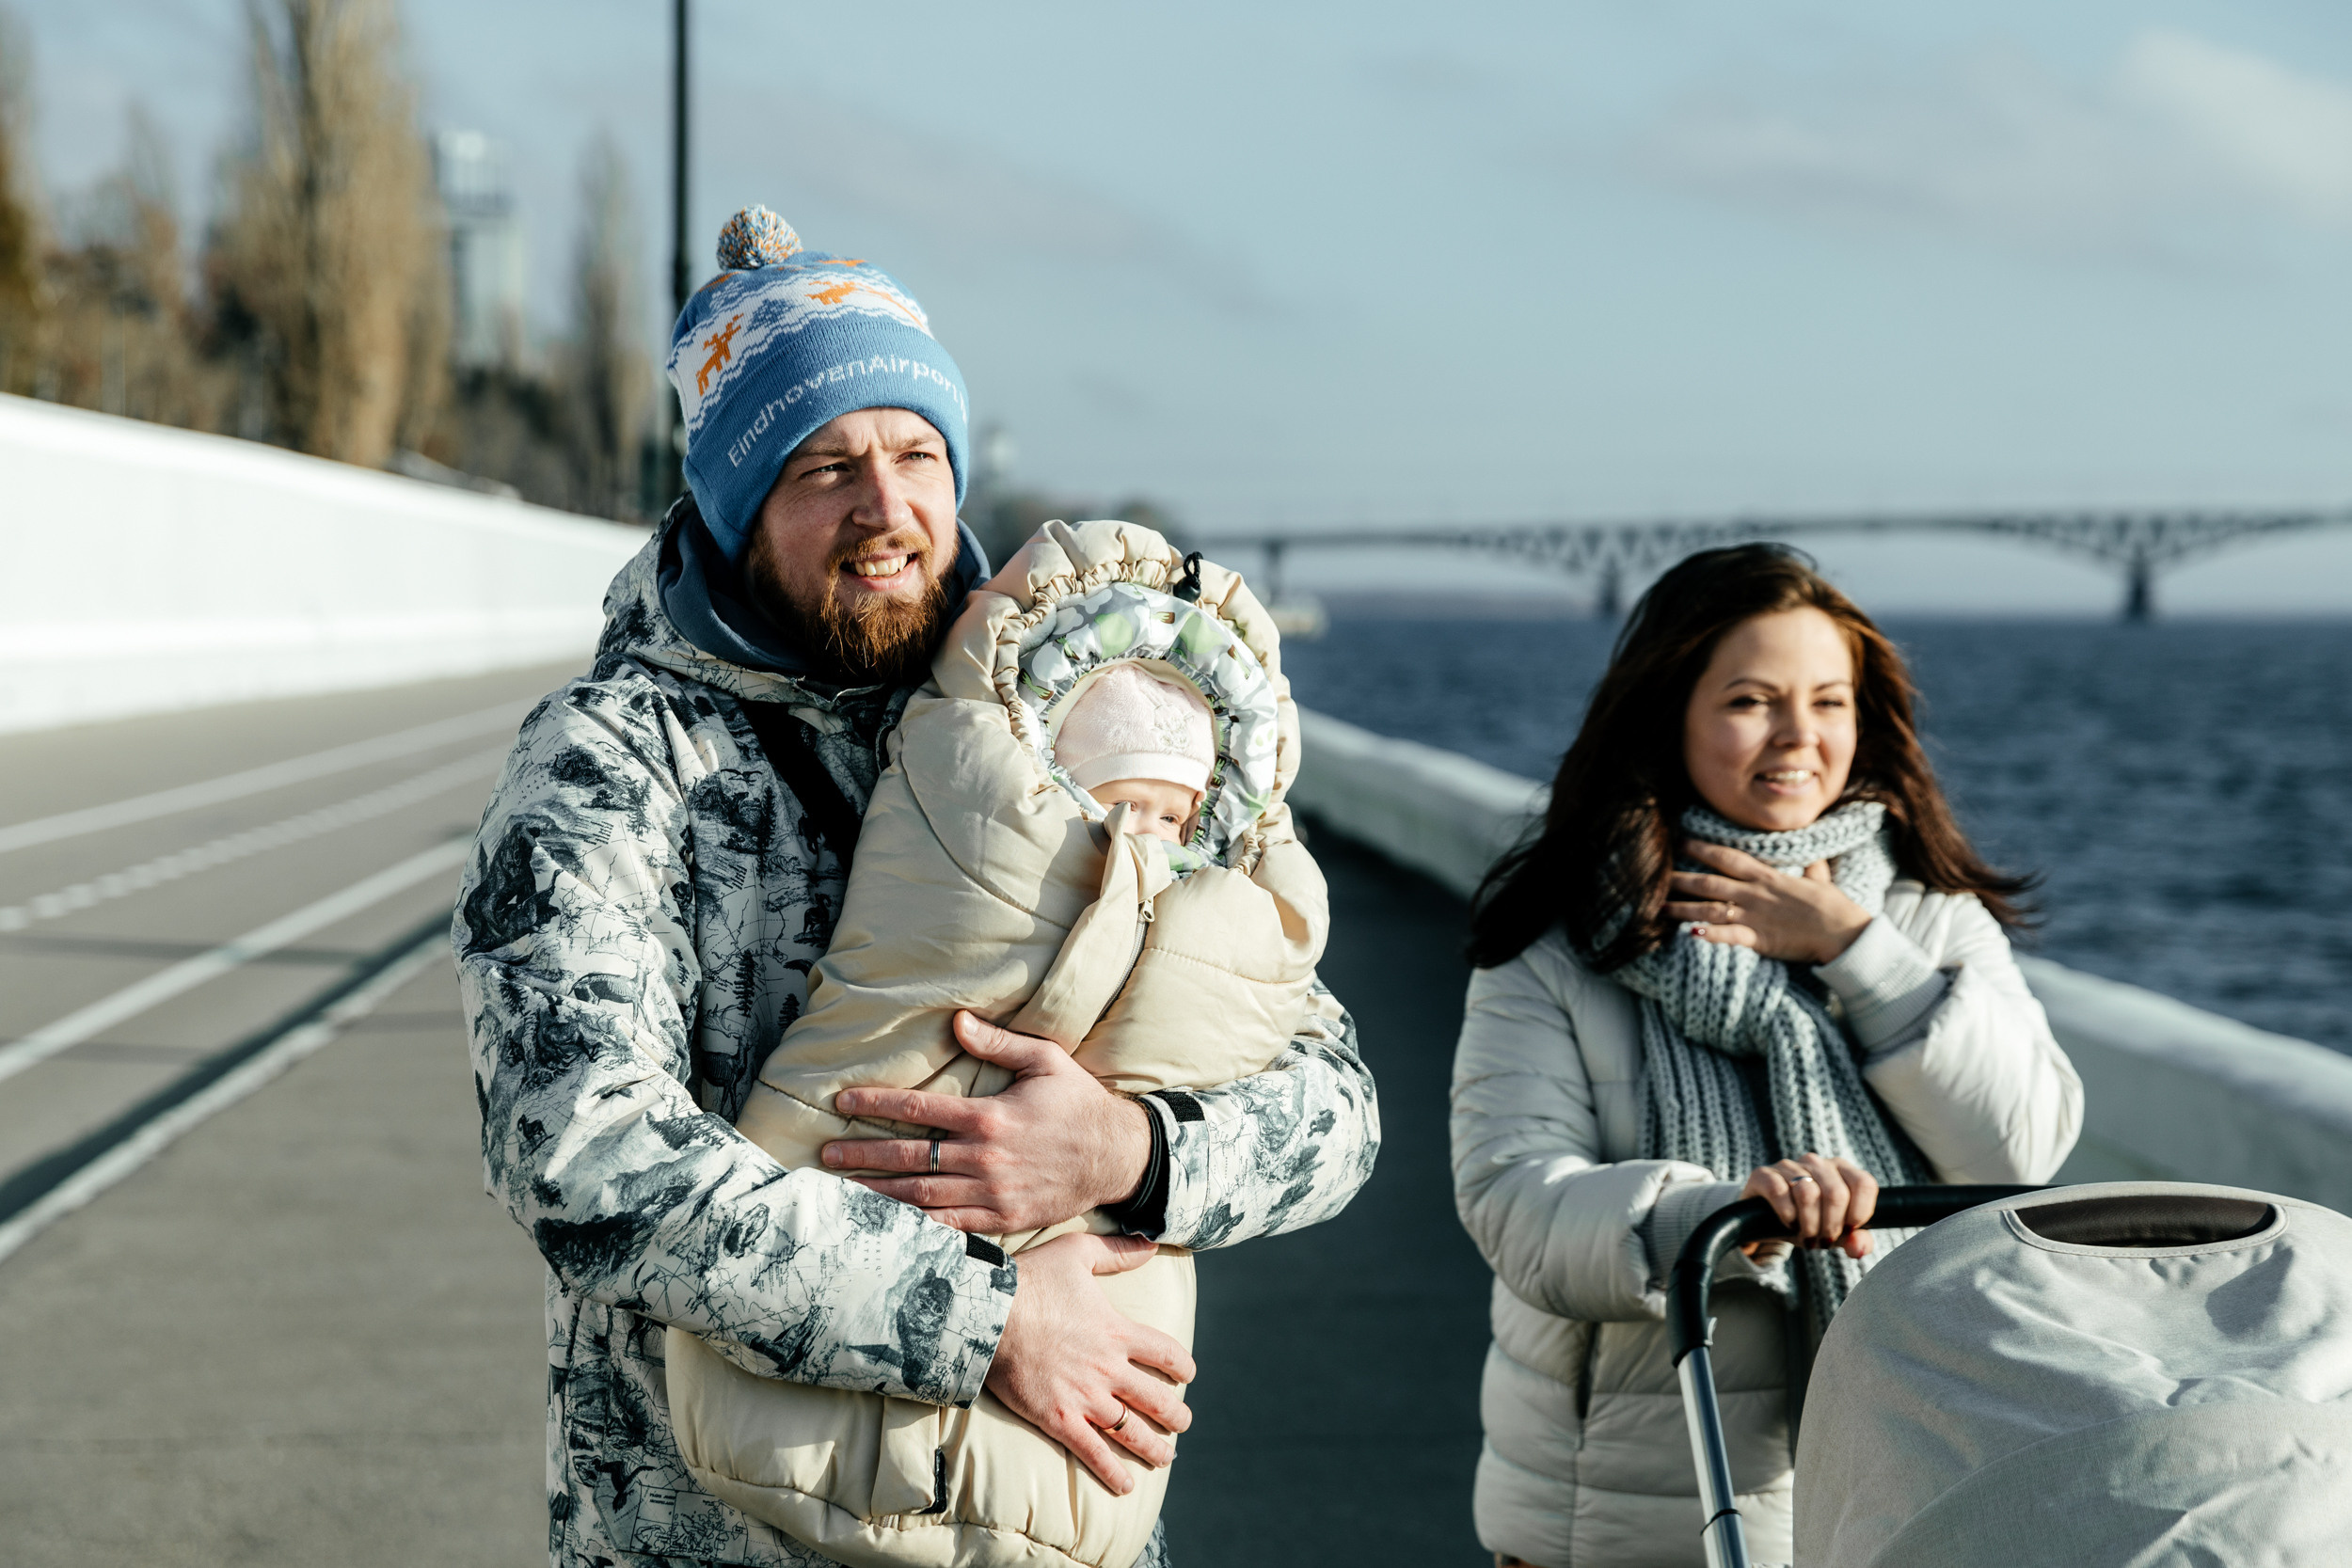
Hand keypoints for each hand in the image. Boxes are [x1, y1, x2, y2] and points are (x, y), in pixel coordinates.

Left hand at [822, 1011, 1152, 1232]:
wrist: (1117, 1157)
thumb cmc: (1080, 1104)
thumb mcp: (1046, 1061)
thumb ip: (999, 1042)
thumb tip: (956, 1021)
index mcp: (990, 1116)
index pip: (919, 1110)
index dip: (876, 1103)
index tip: (841, 1102)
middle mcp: (985, 1158)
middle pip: (910, 1157)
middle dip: (863, 1155)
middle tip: (825, 1155)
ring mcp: (992, 1194)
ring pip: (922, 1197)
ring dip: (879, 1194)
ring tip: (842, 1193)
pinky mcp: (1003, 1220)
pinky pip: (950, 1227)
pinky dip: (916, 1228)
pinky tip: (889, 1228)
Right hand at [985, 1232, 1195, 1492]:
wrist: (988, 1314)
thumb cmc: (1030, 1279)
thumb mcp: (1077, 1251)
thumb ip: (1116, 1250)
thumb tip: (1150, 1243)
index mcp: (1117, 1331)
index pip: (1166, 1353)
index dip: (1182, 1366)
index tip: (1187, 1374)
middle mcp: (1109, 1368)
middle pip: (1157, 1398)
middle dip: (1175, 1414)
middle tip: (1183, 1423)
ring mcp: (1085, 1396)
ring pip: (1131, 1430)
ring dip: (1154, 1447)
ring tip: (1166, 1457)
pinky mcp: (1058, 1418)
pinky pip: (1092, 1451)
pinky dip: (1112, 1471)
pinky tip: (1126, 1485)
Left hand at [1666, 842, 1871, 964]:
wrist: (1843, 932)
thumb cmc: (1832, 907)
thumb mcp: (1820, 880)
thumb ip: (1811, 868)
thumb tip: (1814, 857)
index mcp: (1767, 877)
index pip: (1728, 858)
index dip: (1703, 849)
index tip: (1682, 842)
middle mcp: (1754, 894)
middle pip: (1709, 882)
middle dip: (1680, 879)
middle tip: (1656, 877)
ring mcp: (1754, 916)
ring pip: (1710, 909)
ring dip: (1682, 908)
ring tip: (1659, 908)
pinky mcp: (1758, 939)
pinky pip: (1727, 935)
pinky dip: (1708, 934)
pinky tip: (1688, 934)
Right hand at [1739, 1153, 1877, 1260]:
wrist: (1769, 1222)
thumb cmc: (1812, 1224)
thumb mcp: (1838, 1235)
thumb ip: (1858, 1241)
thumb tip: (1858, 1248)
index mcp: (1841, 1170)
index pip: (1863, 1184)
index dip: (1859, 1213)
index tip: (1847, 1230)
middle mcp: (1816, 1162)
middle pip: (1836, 1193)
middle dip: (1831, 1226)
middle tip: (1823, 1241)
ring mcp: (1789, 1165)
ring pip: (1808, 1193)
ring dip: (1809, 1224)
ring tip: (1807, 1237)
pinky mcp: (1763, 1174)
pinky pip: (1779, 1191)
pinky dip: (1787, 1214)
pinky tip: (1789, 1223)